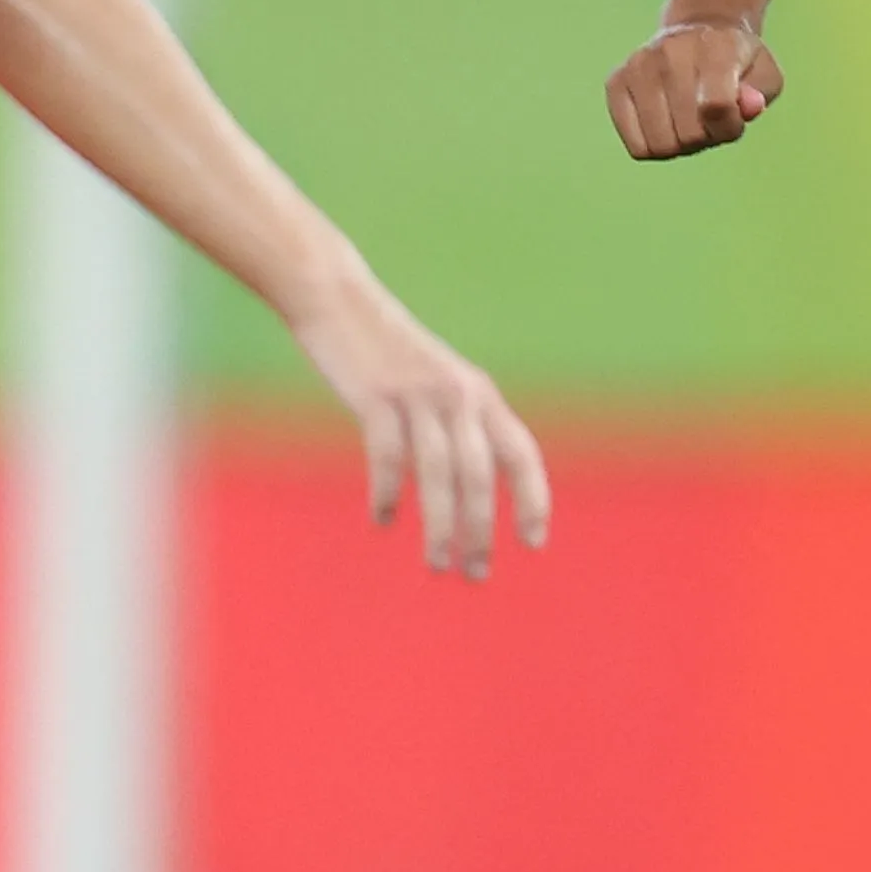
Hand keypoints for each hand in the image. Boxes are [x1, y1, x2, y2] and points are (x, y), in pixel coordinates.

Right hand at [286, 277, 550, 576]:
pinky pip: (388, 455)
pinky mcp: (377, 395)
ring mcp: (418, 394)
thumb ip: (459, 421)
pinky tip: (383, 520)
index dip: (532, 499)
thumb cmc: (386, 350)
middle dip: (481, 530)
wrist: (337, 297)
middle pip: (479, 476)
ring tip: (437, 564)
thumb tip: (471, 483)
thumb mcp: (437, 380)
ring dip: (441, 526)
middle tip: (474, 574)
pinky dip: (388, 493)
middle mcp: (458, 395)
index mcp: (480, 394)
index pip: (521, 453)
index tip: (534, 542)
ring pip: (439, 473)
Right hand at [605, 16, 780, 159]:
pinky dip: (654, 146)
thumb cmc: (736, 62)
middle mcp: (671, 51)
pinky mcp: (616, 82)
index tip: (734, 119)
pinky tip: (665, 124)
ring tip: (687, 121)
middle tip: (709, 119)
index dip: (729, 128)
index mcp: (714, 47)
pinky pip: (636, 145)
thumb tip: (748, 107)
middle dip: (706, 137)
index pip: (717, 108)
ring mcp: (639, 66)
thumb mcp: (764, 74)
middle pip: (688, 133)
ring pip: (660, 144)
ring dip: (680, 145)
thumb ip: (761, 93)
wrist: (698, 29)